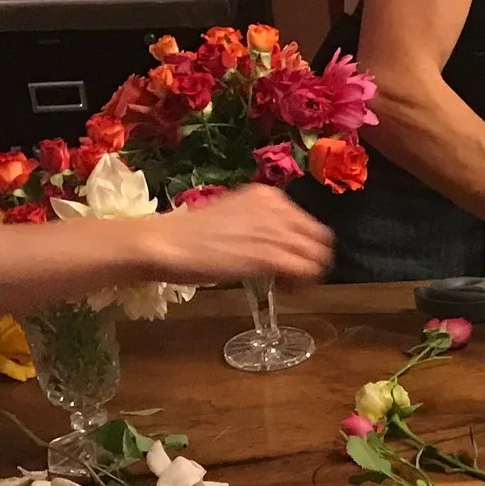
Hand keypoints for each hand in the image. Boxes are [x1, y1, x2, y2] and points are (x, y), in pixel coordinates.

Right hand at [141, 185, 333, 286]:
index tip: (287, 260)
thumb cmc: (190, 235)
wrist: (166, 243)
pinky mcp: (269, 255)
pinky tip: (283, 289)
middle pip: (319, 238)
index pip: (307, 222)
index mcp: (267, 196)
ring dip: (308, 274)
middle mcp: (277, 208)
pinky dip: (300, 284)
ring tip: (286, 285)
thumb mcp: (233, 218)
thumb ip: (259, 225)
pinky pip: (305, 270)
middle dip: (311, 259)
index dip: (302, 245)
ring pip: (317, 256)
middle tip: (292, 276)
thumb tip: (276, 243)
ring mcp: (275, 230)